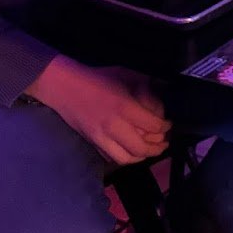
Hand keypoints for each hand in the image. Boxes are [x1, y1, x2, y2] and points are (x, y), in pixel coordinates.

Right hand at [27, 57, 170, 164]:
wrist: (64, 87)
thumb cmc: (96, 78)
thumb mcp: (124, 74)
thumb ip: (145, 83)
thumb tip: (163, 87)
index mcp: (124, 107)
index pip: (152, 125)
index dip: (164, 127)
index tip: (169, 124)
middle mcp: (113, 126)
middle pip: (140, 147)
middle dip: (156, 148)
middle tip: (164, 143)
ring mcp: (101, 137)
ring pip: (126, 158)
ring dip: (141, 157)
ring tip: (150, 151)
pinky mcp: (92, 143)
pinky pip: (111, 157)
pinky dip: (125, 157)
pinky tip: (131, 151)